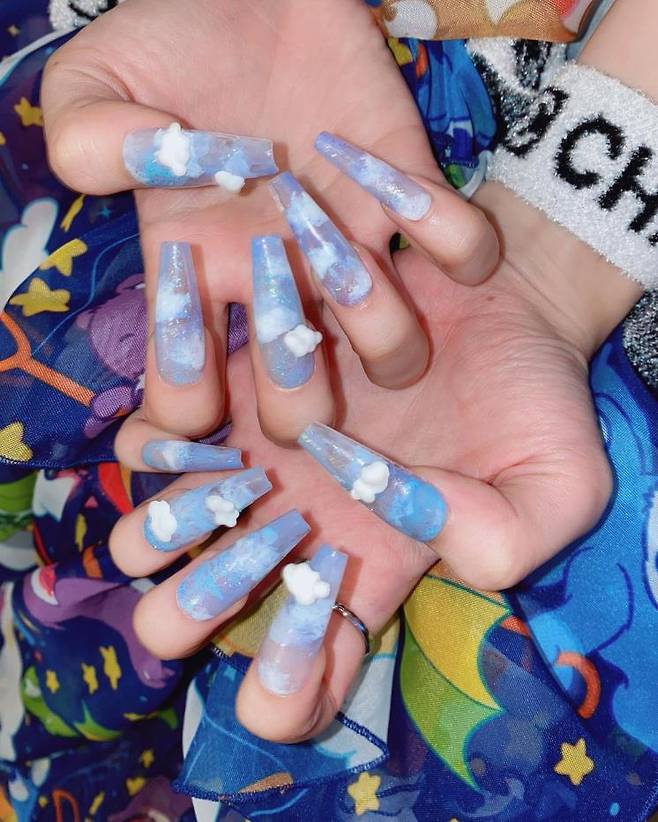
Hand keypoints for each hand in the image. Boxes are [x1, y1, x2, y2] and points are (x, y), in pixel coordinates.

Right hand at [41, 0, 497, 441]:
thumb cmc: (173, 43)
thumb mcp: (95, 82)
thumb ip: (87, 137)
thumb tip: (142, 167)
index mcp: (197, 283)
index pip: (188, 404)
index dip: (187, 408)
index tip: (194, 347)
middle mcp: (279, 291)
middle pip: (299, 416)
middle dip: (294, 391)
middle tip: (281, 309)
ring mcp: (352, 256)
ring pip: (395, 359)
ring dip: (376, 319)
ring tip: (335, 239)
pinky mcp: (411, 203)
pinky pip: (467, 260)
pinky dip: (447, 233)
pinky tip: (391, 177)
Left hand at [109, 182, 639, 742]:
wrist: (496, 301)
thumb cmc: (531, 397)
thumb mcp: (559, 485)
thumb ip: (505, 538)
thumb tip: (404, 515)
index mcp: (364, 572)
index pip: (300, 684)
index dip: (283, 693)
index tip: (308, 626)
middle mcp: (294, 532)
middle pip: (189, 620)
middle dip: (192, 608)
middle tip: (258, 542)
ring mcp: (252, 468)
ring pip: (144, 540)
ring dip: (166, 523)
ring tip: (235, 473)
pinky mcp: (227, 396)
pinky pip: (143, 445)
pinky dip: (155, 442)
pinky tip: (211, 420)